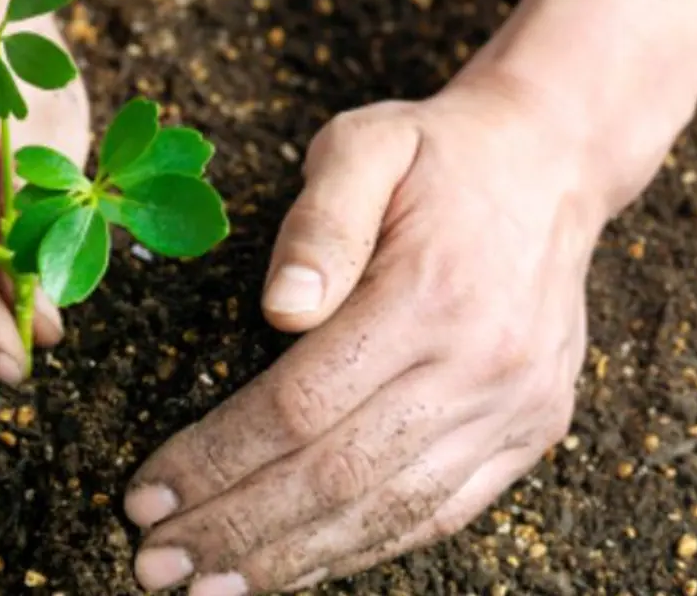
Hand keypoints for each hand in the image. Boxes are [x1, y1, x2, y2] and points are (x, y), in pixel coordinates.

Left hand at [123, 76, 609, 593]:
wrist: (551, 165)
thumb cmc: (435, 156)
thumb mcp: (366, 144)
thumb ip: (321, 218)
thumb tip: (281, 307)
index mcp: (428, 295)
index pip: (298, 406)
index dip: (215, 460)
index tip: (145, 495)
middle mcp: (480, 365)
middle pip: (337, 475)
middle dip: (235, 529)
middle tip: (154, 565)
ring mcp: (514, 408)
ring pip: (390, 513)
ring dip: (291, 560)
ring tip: (209, 590)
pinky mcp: (531, 431)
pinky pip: (440, 514)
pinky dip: (362, 550)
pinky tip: (297, 567)